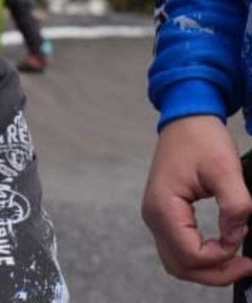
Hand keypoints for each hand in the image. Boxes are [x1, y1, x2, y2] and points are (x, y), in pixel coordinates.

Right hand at [142, 114, 251, 284]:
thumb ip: (235, 205)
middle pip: (180, 266)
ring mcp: (156, 217)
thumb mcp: (226, 169)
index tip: (242, 241)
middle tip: (246, 266)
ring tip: (235, 261)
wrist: (185, 121)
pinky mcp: (164, 214)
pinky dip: (199, 256)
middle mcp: (154, 216)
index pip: (190, 253)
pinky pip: (178, 247)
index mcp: (164, 207)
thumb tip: (235, 235)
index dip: (221, 256)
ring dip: (206, 268)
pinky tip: (221, 247)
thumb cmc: (201, 140)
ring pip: (177, 262)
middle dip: (214, 273)